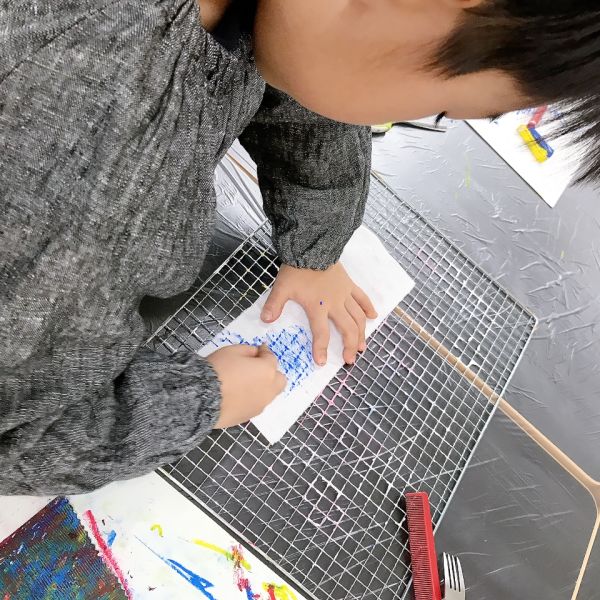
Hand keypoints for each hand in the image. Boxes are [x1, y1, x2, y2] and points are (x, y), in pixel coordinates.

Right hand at [207, 344, 285, 428]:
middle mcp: (269, 389)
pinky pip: (257, 404)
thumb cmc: (218, 369)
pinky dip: (253, 398)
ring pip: (269, 394)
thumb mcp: (232, 350)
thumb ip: (249, 350)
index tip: (260, 349)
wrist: (203, 398)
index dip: (264, 352)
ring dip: (263, 386)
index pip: (271, 358)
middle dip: (271, 372)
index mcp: (267, 371)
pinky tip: (239, 395)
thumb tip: (256, 354)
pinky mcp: (249, 416)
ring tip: (247, 383)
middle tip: (257, 368)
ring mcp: (260, 405)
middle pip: (279, 379)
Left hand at [261, 263, 376, 365]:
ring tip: (362, 346)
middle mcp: (334, 303)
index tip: (322, 362)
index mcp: (317, 307)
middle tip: (350, 360)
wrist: (312, 246)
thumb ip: (274, 304)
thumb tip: (266, 320)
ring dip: (361, 332)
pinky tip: (373, 316)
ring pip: (357, 317)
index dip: (321, 348)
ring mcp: (344, 293)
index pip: (321, 332)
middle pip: (346, 328)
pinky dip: (368, 307)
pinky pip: (362, 297)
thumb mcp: (282, 287)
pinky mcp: (349, 284)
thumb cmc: (297, 268)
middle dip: (349, 345)